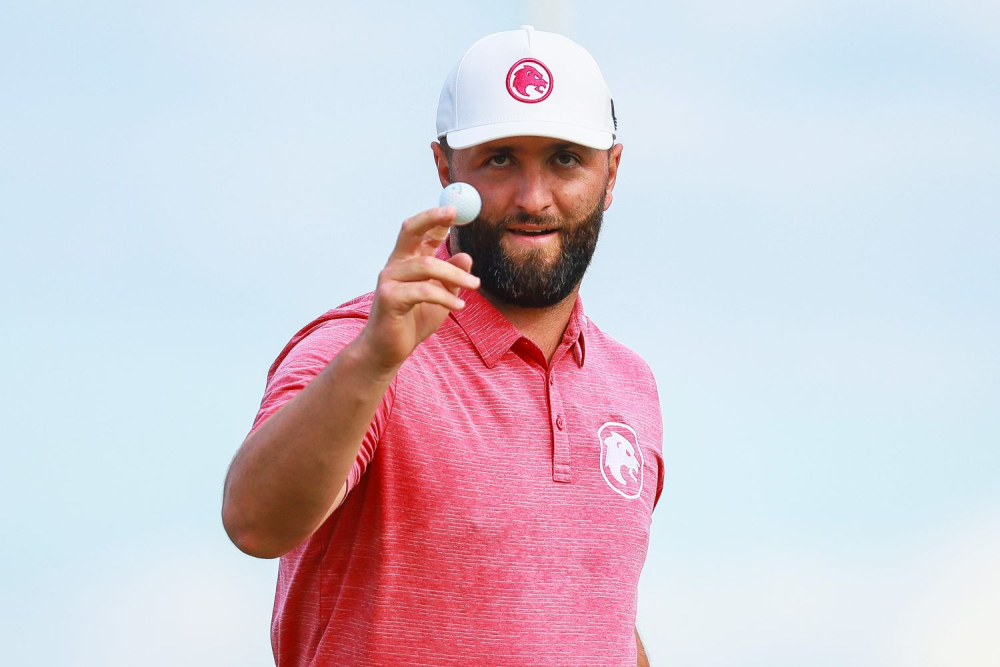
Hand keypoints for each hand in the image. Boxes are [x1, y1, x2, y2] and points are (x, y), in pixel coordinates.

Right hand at [358, 206, 478, 374]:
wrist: (388, 350)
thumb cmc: (412, 322)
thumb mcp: (440, 297)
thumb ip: (451, 278)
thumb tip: (466, 256)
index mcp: (406, 261)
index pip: (419, 232)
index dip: (436, 218)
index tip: (457, 209)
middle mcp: (395, 265)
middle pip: (410, 230)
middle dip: (432, 218)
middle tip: (455, 213)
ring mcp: (389, 280)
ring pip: (427, 265)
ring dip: (456, 273)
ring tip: (475, 286)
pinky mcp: (389, 298)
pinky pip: (424, 291)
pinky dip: (445, 296)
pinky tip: (459, 305)